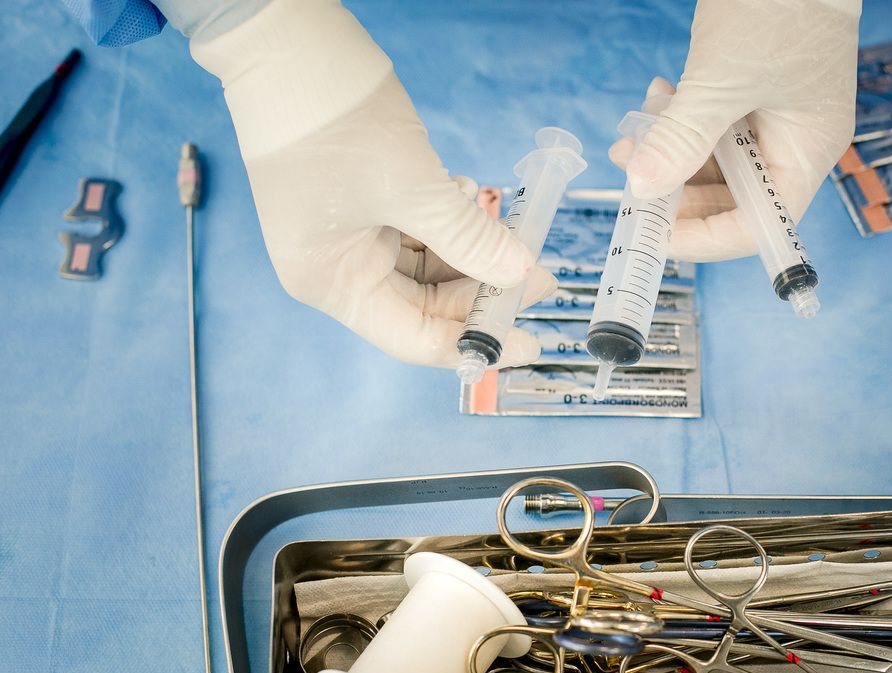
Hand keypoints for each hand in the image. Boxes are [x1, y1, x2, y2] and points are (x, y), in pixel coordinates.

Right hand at [187, 0, 554, 367]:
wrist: (286, 42)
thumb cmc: (332, 119)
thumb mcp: (413, 188)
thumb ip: (471, 238)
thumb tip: (520, 273)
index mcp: (331, 282)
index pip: (414, 338)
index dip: (476, 344)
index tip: (529, 343)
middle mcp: (334, 268)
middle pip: (424, 304)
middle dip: (483, 291)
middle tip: (540, 276)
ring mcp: (346, 235)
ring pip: (426, 266)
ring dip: (471, 251)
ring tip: (514, 232)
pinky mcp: (359, 203)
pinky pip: (417, 231)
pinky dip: (450, 222)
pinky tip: (470, 195)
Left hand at [609, 0, 859, 262]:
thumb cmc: (779, 4)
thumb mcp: (722, 79)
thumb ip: (681, 138)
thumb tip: (641, 190)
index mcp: (806, 153)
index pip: (757, 227)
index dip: (704, 238)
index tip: (654, 234)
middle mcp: (793, 144)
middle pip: (730, 200)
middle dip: (676, 192)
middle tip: (630, 175)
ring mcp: (772, 119)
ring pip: (712, 163)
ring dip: (669, 154)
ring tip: (633, 134)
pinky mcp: (750, 95)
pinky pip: (710, 128)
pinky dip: (678, 123)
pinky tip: (656, 101)